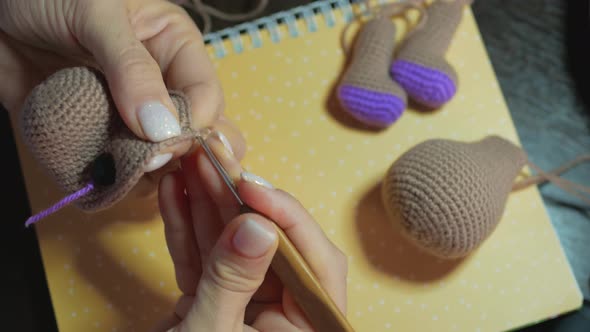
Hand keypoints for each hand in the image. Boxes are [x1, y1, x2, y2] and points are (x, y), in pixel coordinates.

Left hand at [0, 0, 243, 167]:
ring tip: (116, 172)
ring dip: (143, 175)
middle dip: (180, 158)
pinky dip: (109, 181)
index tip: (162, 146)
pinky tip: (97, 179)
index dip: (192, 126)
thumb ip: (132, 69)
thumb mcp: (96, 14)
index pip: (206, 98)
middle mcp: (159, 87)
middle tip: (150, 165)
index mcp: (175, 48)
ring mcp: (128, 116)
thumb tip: (162, 129)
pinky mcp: (97, 137)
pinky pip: (115, 169)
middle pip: (194, 136)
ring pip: (160, 161)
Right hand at [156, 134, 347, 330]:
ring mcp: (247, 305)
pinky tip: (176, 193)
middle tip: (215, 160)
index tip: (253, 189)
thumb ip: (233, 281)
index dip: (290, 220)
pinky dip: (187, 229)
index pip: (317, 264)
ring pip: (233, 245)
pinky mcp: (214, 300)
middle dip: (237, 200)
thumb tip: (258, 226)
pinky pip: (205, 260)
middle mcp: (284, 316)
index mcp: (306, 331)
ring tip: (191, 165)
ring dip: (208, 204)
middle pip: (271, 245)